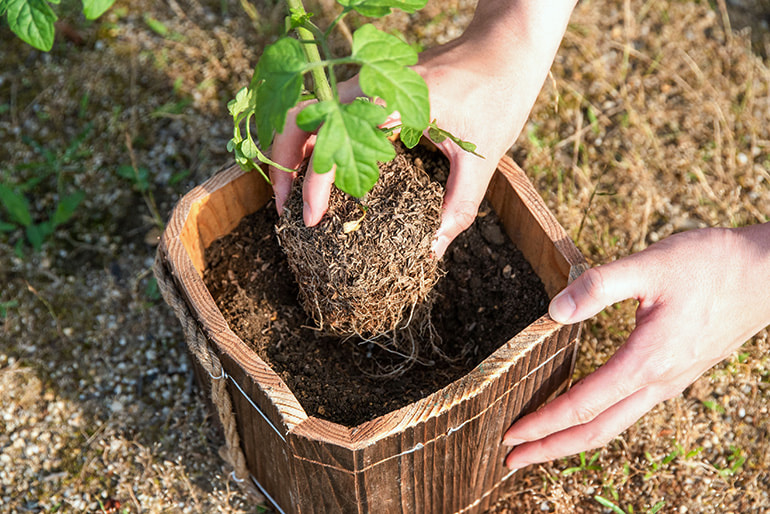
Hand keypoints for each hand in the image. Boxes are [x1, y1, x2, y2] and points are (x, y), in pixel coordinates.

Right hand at [269, 0, 575, 256]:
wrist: (507, 45)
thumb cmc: (498, 92)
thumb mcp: (483, 154)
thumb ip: (458, 205)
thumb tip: (432, 251)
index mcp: (391, 99)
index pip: (332, 139)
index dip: (314, 182)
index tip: (312, 219)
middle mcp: (370, 85)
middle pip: (302, 117)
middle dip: (283, 163)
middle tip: (283, 207)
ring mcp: (368, 81)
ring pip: (309, 112)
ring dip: (292, 150)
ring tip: (290, 193)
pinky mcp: (372, 86)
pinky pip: (328, 110)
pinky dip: (312, 139)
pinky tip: (317, 168)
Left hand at [503, 223, 769, 468]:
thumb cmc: (712, 265)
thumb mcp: (651, 265)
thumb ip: (599, 286)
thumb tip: (554, 310)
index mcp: (646, 361)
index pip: (582, 405)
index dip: (543, 423)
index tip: (510, 436)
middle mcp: (658, 381)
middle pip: (596, 431)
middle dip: (551, 449)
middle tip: (511, 461)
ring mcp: (671, 381)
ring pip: (615, 423)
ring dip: (573, 438)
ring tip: (541, 444)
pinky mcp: (677, 372)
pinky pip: (630, 408)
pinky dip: (598, 420)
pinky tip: (586, 412)